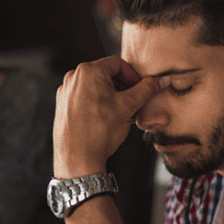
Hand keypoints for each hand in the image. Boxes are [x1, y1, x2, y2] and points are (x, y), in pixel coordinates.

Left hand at [53, 55, 166, 177]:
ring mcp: (65, 92)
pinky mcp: (62, 106)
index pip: (118, 64)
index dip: (133, 76)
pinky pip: (84, 98)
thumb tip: (161, 81)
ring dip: (111, 97)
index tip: (141, 89)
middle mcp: (73, 78)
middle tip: (134, 103)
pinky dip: (97, 104)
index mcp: (88, 72)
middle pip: (106, 75)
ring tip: (121, 114)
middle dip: (123, 88)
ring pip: (95, 88)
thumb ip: (146, 90)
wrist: (77, 159)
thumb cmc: (99, 132)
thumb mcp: (128, 107)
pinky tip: (106, 119)